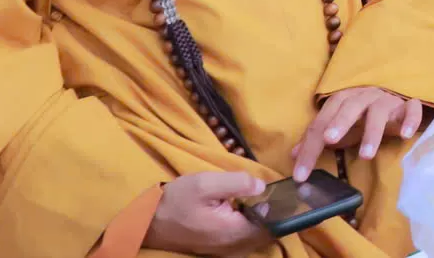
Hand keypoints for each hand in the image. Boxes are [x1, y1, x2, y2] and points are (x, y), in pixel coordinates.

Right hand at [147, 170, 270, 254]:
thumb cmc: (176, 201)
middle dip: (272, 214)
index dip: (281, 210)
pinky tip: (246, 207)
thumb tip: (262, 185)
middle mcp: (232, 246)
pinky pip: (242, 237)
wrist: (148, 221)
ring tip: (261, 198)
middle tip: (275, 192)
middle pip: (264, 233)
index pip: (270, 227)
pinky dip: (249, 224)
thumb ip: (237, 183)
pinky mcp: (217, 246)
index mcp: (233, 232)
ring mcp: (224, 249)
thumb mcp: (205, 183)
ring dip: (260, 219)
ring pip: (253, 235)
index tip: (285, 192)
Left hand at [289, 86, 424, 180]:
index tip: (301, 175)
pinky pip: (411, 109)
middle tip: (330, 140)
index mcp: (343, 100)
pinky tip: (405, 135)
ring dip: (372, 132)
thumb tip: (293, 154)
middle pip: (350, 108)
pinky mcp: (407, 106)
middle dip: (340, 123)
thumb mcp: (339, 128)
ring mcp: (387, 100)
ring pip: (379, 111)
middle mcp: (364, 96)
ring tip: (366, 155)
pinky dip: (409, 120)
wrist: (395, 103)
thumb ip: (317, 139)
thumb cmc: (363, 118)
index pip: (322, 122)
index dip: (310, 147)